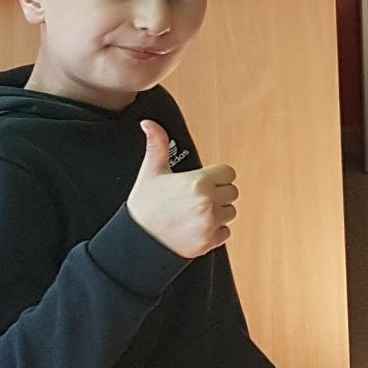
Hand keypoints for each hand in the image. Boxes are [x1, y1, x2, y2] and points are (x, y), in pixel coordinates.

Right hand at [126, 120, 237, 258]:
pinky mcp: (209, 241)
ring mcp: (209, 223)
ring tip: (194, 213)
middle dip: (218, 194)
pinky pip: (225, 232)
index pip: (228, 173)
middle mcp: (207, 202)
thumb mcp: (150, 173)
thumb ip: (158, 145)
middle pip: (232, 192)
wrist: (136, 242)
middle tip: (196, 198)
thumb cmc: (144, 207)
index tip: (203, 182)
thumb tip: (149, 124)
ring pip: (230, 212)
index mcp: (198, 182)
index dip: (217, 176)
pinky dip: (214, 232)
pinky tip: (195, 227)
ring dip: (218, 213)